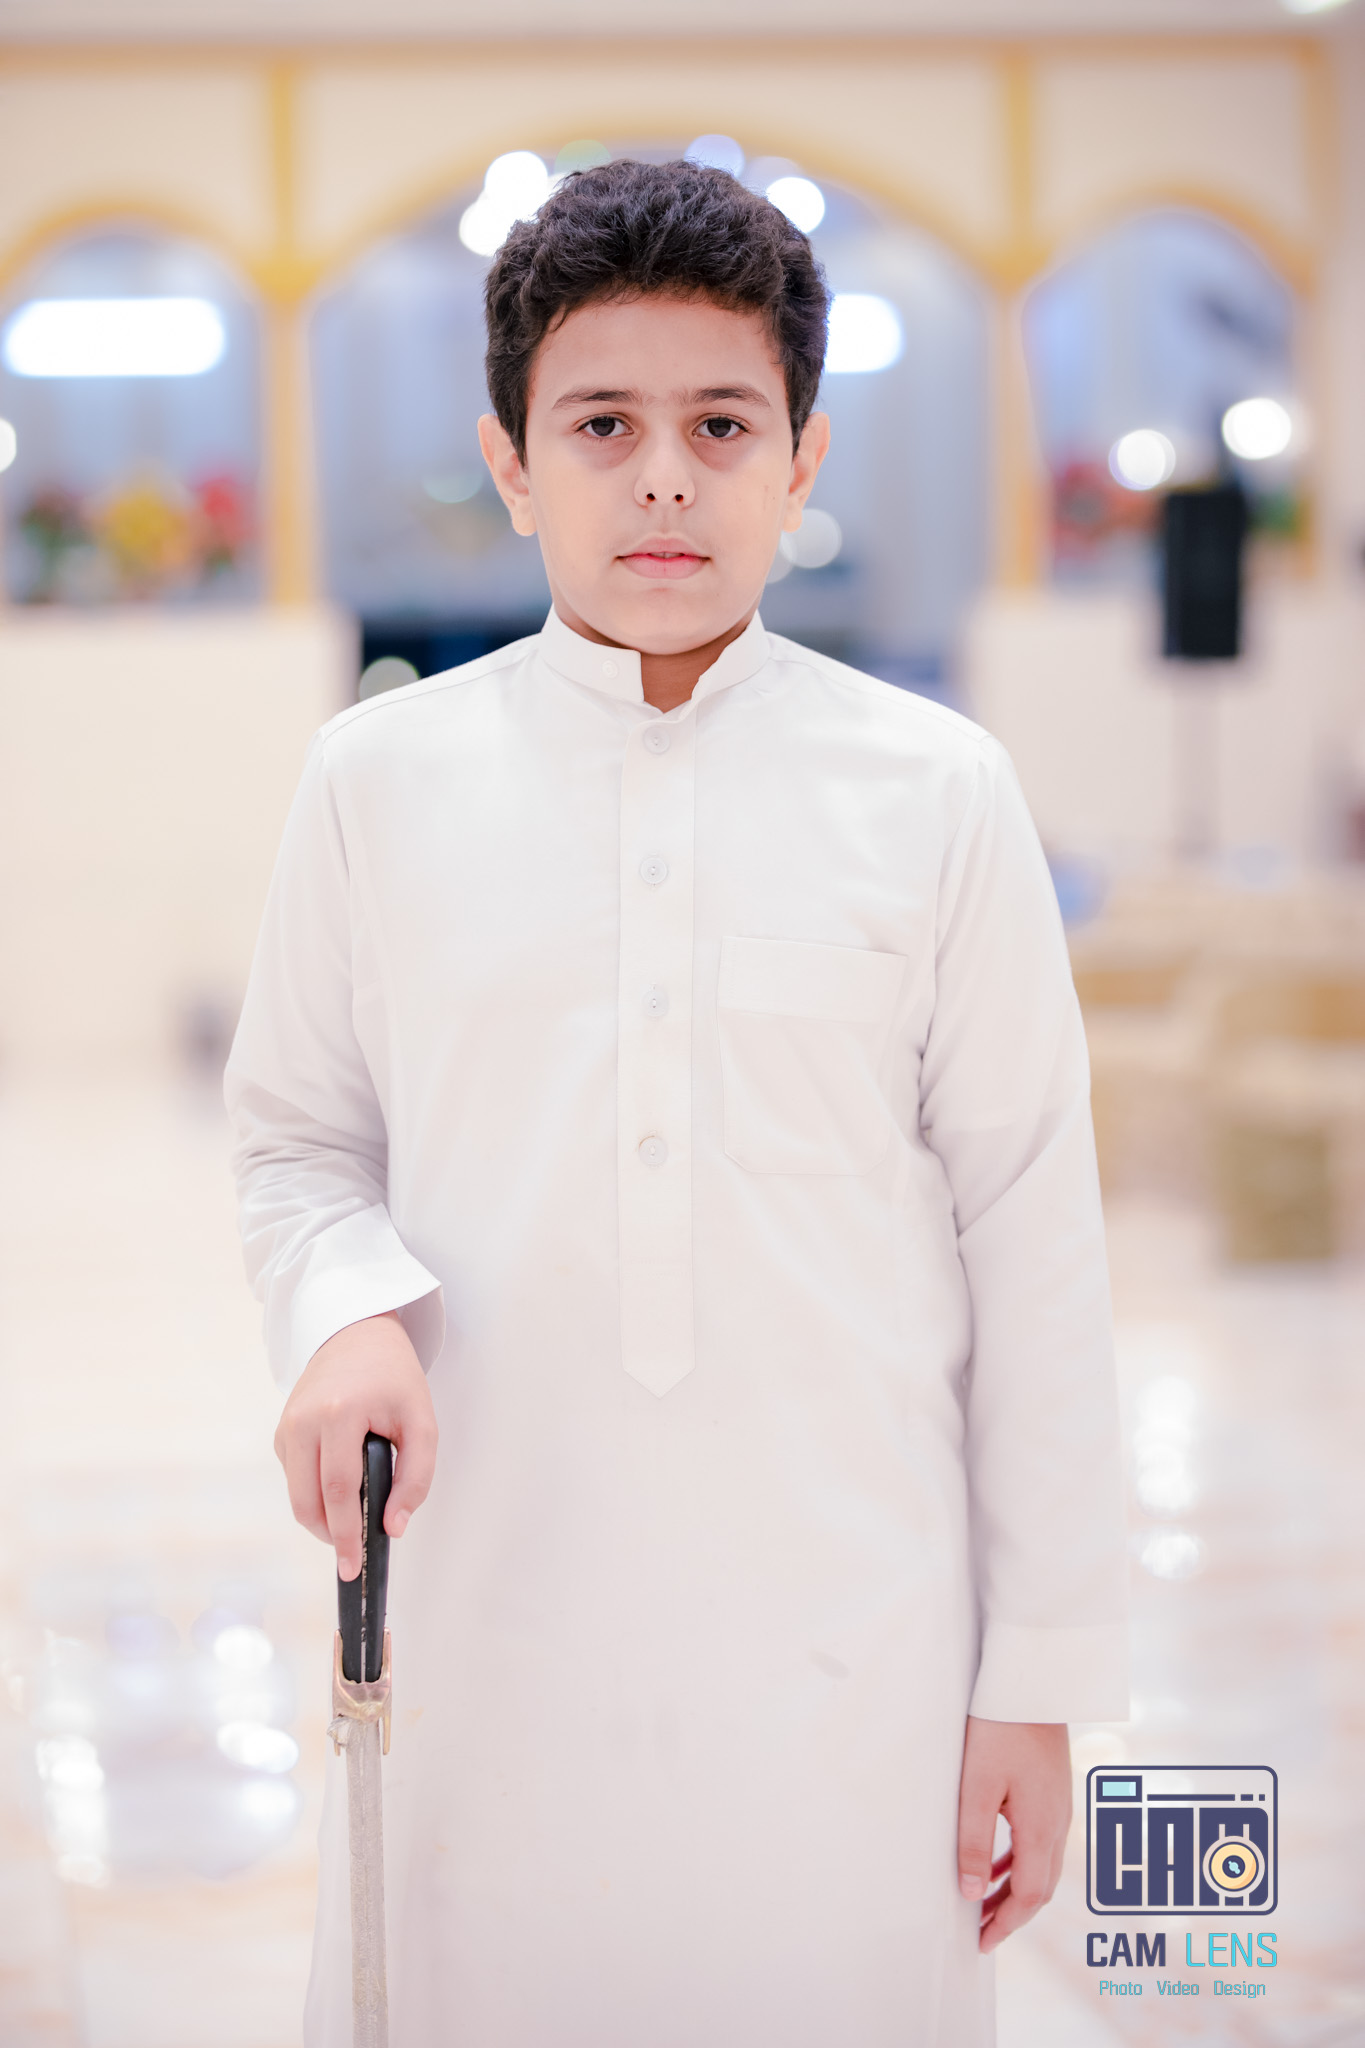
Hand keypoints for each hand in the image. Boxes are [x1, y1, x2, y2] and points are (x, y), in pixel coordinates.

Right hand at [274, 1311, 438, 1580]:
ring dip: (321, 1518)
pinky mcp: (282, 1431)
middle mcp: (303, 1420)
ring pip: (296, 1494)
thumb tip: (394, 1526)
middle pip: (307, 1500)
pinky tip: (340, 1487)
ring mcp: (287, 1425)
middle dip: (329, 1536)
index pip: (339, 1490)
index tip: (353, 1566)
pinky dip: (314, 1493)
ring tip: (353, 1522)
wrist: (358, 1334)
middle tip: (351, 1557)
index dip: (346, 1534)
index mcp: (339, 1414)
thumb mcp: (422, 1422)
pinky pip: (294, 1478)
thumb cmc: (394, 1377)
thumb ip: (416, 1478)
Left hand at [956, 1716, 1070, 1952]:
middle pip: (1040, 1887)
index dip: (1005, 1924)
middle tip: (982, 1932)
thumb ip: (975, 1842)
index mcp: (1042, 1829)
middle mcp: (1059, 1823)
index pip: (1029, 1897)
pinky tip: (999, 1861)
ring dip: (1015, 1888)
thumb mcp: (976, 1787)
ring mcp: (1060, 1806)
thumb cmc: (1000, 1728)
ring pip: (1042, 1866)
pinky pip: (1041, 1842)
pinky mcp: (1054, 1789)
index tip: (981, 1943)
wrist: (1032, 1680)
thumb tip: (972, 1893)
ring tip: (984, 1904)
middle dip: (1012, 1914)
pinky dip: (1021, 1861)